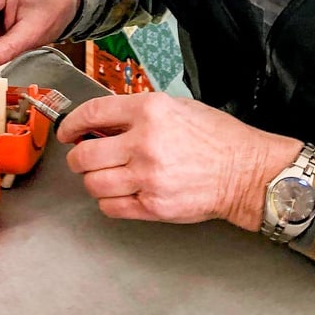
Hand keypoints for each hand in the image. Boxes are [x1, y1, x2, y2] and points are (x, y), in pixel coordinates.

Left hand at [57, 93, 302, 230]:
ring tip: (105, 175)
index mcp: (149, 111)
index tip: (68, 131)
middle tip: (85, 157)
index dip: (71, 124)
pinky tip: (120, 193)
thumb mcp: (176, 107)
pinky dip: (108, 201)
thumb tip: (103, 123)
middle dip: (78, 157)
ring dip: (93, 180)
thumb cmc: (216, 138)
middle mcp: (144, 143)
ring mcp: (147, 177)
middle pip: (85, 155)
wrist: (246, 171)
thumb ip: (137, 112)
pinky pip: (111, 207)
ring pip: (93, 184)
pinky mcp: (153, 205)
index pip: (92, 114)